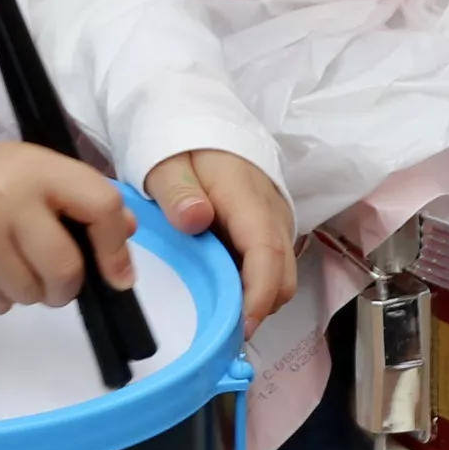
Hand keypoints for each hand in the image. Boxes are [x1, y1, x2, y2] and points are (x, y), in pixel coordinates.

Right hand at [0, 141, 135, 318]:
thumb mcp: (30, 170)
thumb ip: (79, 195)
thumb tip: (124, 232)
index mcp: (36, 168)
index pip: (98, 205)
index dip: (115, 247)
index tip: (117, 275)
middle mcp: (8, 201)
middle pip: (65, 271)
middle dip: (63, 286)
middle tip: (46, 276)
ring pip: (29, 296)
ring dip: (22, 289)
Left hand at [144, 148, 296, 331]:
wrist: (204, 120)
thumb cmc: (185, 145)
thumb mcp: (166, 163)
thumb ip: (178, 192)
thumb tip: (196, 219)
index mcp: (248, 199)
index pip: (266, 253)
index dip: (257, 296)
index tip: (241, 326)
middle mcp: (272, 213)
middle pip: (282, 276)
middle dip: (258, 308)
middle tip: (220, 330)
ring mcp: (276, 221)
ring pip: (280, 275)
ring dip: (255, 298)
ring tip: (218, 309)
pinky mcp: (271, 227)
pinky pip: (272, 266)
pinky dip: (253, 284)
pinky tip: (223, 285)